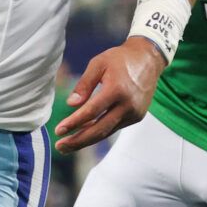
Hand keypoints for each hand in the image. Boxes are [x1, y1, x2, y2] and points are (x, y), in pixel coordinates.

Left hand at [54, 37, 166, 151]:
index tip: (58, 130)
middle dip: (78, 141)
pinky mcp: (137, 116)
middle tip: (60, 147)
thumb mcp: (98, 64)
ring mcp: (134, 113)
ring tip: (67, 145)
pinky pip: (114, 127)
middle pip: (100, 129)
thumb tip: (70, 104)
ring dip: (86, 140)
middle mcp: (128, 104)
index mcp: (117, 89)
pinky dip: (98, 131)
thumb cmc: (119, 59)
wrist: (148, 59)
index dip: (74, 123)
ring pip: (107, 132)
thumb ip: (84, 84)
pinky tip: (83, 133)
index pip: (92, 111)